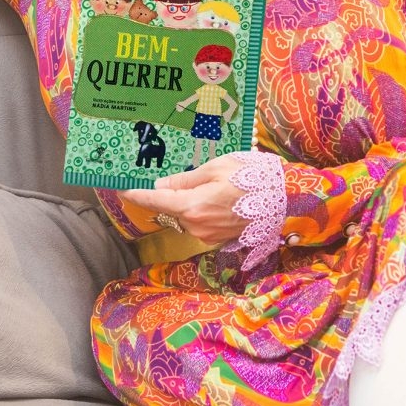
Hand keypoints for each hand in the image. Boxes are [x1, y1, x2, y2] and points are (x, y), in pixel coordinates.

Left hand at [118, 152, 248, 245]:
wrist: (285, 200)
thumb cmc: (251, 177)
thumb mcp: (216, 167)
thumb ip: (185, 179)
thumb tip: (160, 185)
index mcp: (192, 205)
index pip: (154, 200)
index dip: (135, 193)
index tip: (119, 188)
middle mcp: (196, 225)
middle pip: (170, 208)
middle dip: (167, 194)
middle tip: (172, 176)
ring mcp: (208, 235)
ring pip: (186, 216)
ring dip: (187, 202)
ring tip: (208, 184)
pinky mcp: (219, 238)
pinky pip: (201, 222)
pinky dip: (201, 210)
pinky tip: (218, 197)